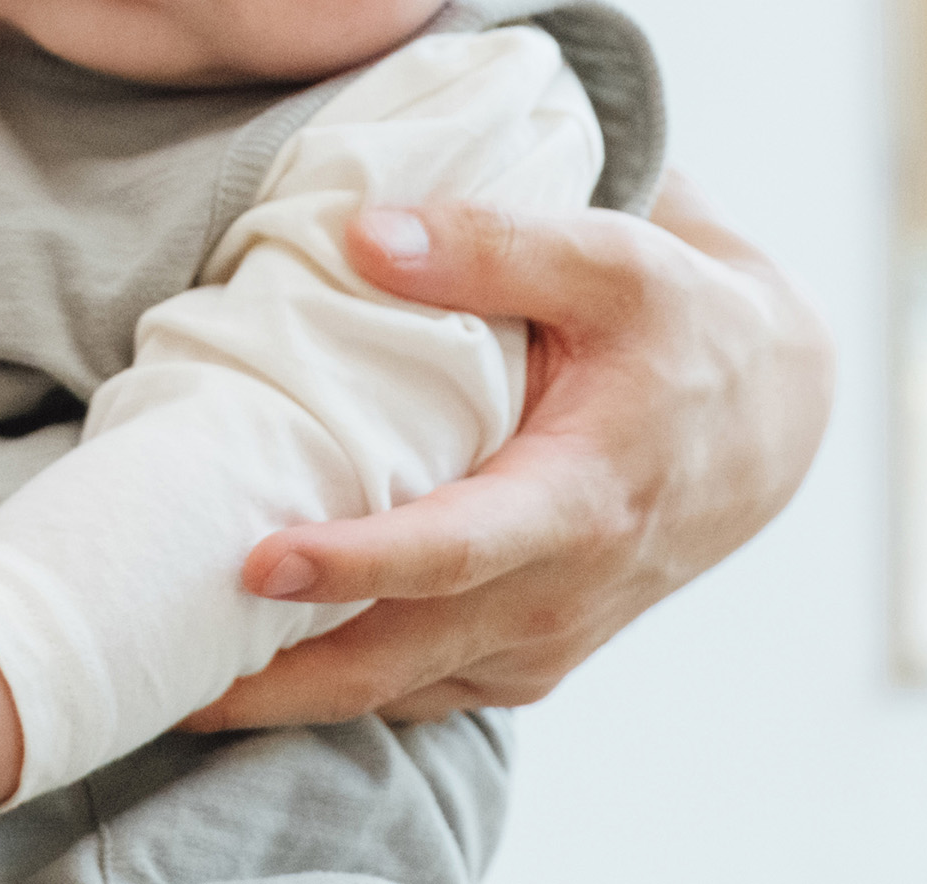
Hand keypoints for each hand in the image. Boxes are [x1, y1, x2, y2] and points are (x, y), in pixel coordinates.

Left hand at [183, 168, 830, 727]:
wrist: (769, 414)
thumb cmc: (685, 324)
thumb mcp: (615, 258)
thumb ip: (491, 243)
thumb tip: (364, 234)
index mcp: (584, 501)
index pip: (455, 553)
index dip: (354, 564)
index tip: (254, 562)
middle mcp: (560, 595)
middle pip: (397, 660)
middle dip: (276, 677)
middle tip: (157, 667)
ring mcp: (542, 639)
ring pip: (395, 690)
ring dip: (291, 693)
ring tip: (171, 672)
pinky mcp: (525, 654)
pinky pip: (416, 687)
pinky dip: (336, 680)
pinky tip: (251, 655)